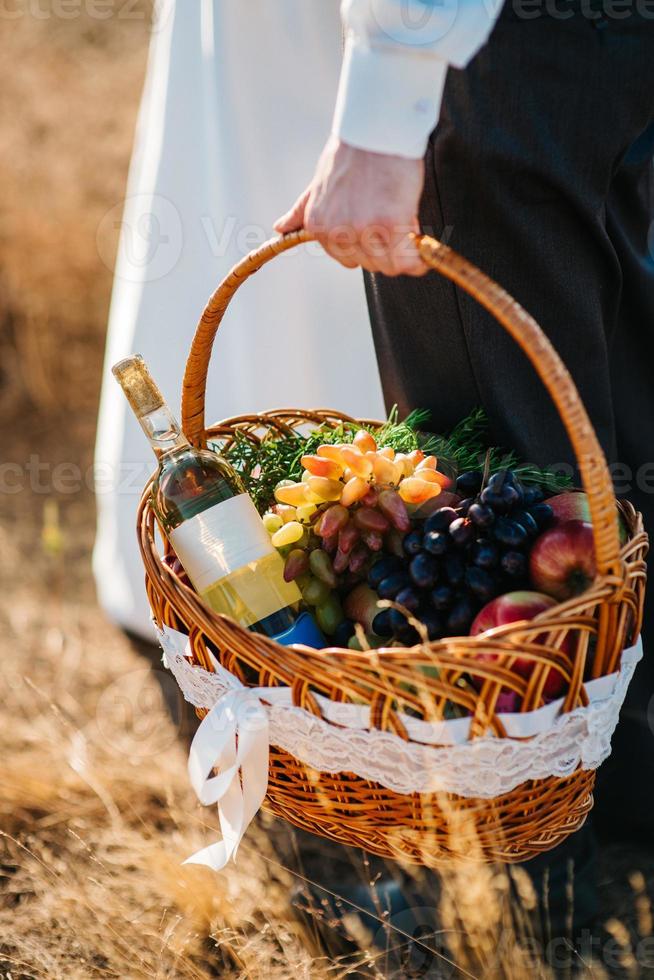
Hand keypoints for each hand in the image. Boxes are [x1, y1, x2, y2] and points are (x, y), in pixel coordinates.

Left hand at [274, 137, 426, 276]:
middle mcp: (337, 232)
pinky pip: (406, 260)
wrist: (374, 129)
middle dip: (385, 250)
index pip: (347, 260)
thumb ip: (302, 211)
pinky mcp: (389, 224)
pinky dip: (417, 260)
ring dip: (402, 252)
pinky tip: (422, 249)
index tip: (379, 229)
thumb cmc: (350, 153)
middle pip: (369, 264)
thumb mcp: (318, 184)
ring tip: (406, 222)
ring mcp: (363, 229)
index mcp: (319, 225)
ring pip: (387, 265)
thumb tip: (279, 228)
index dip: (368, 246)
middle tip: (395, 222)